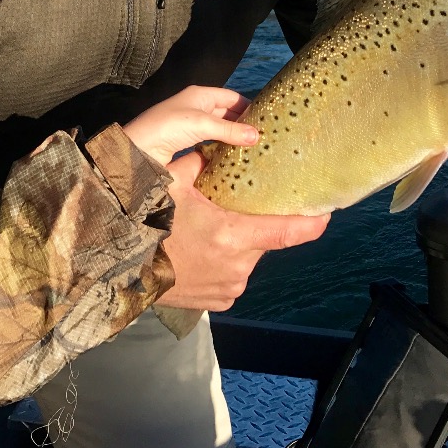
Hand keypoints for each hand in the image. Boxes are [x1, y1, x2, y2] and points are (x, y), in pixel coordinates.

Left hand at [122, 86, 257, 166]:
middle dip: (243, 123)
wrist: (138, 148)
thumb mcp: (201, 124)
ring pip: (219, 129)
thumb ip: (229, 130)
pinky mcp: (187, 142)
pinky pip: (210, 142)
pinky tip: (233, 157)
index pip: (232, 97)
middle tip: (263, 137)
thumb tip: (257, 135)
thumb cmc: (168, 127)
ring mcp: (192, 125)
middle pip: (227, 113)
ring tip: (253, 148)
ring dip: (233, 137)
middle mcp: (197, 106)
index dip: (248, 106)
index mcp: (200, 94)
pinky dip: (222, 148)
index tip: (266, 119)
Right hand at [155, 150, 329, 311]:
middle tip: (233, 209)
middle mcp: (238, 267)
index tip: (328, 211)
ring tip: (209, 232)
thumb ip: (200, 161)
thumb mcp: (171, 183)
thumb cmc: (146, 225)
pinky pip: (233, 276)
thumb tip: (220, 145)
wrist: (119, 272)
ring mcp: (230, 288)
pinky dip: (225, 263)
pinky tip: (202, 254)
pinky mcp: (220, 302)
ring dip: (237, 244)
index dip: (313, 222)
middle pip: (264, 240)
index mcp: (232, 236)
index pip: (289, 232)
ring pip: (248, 258)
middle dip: (254, 223)